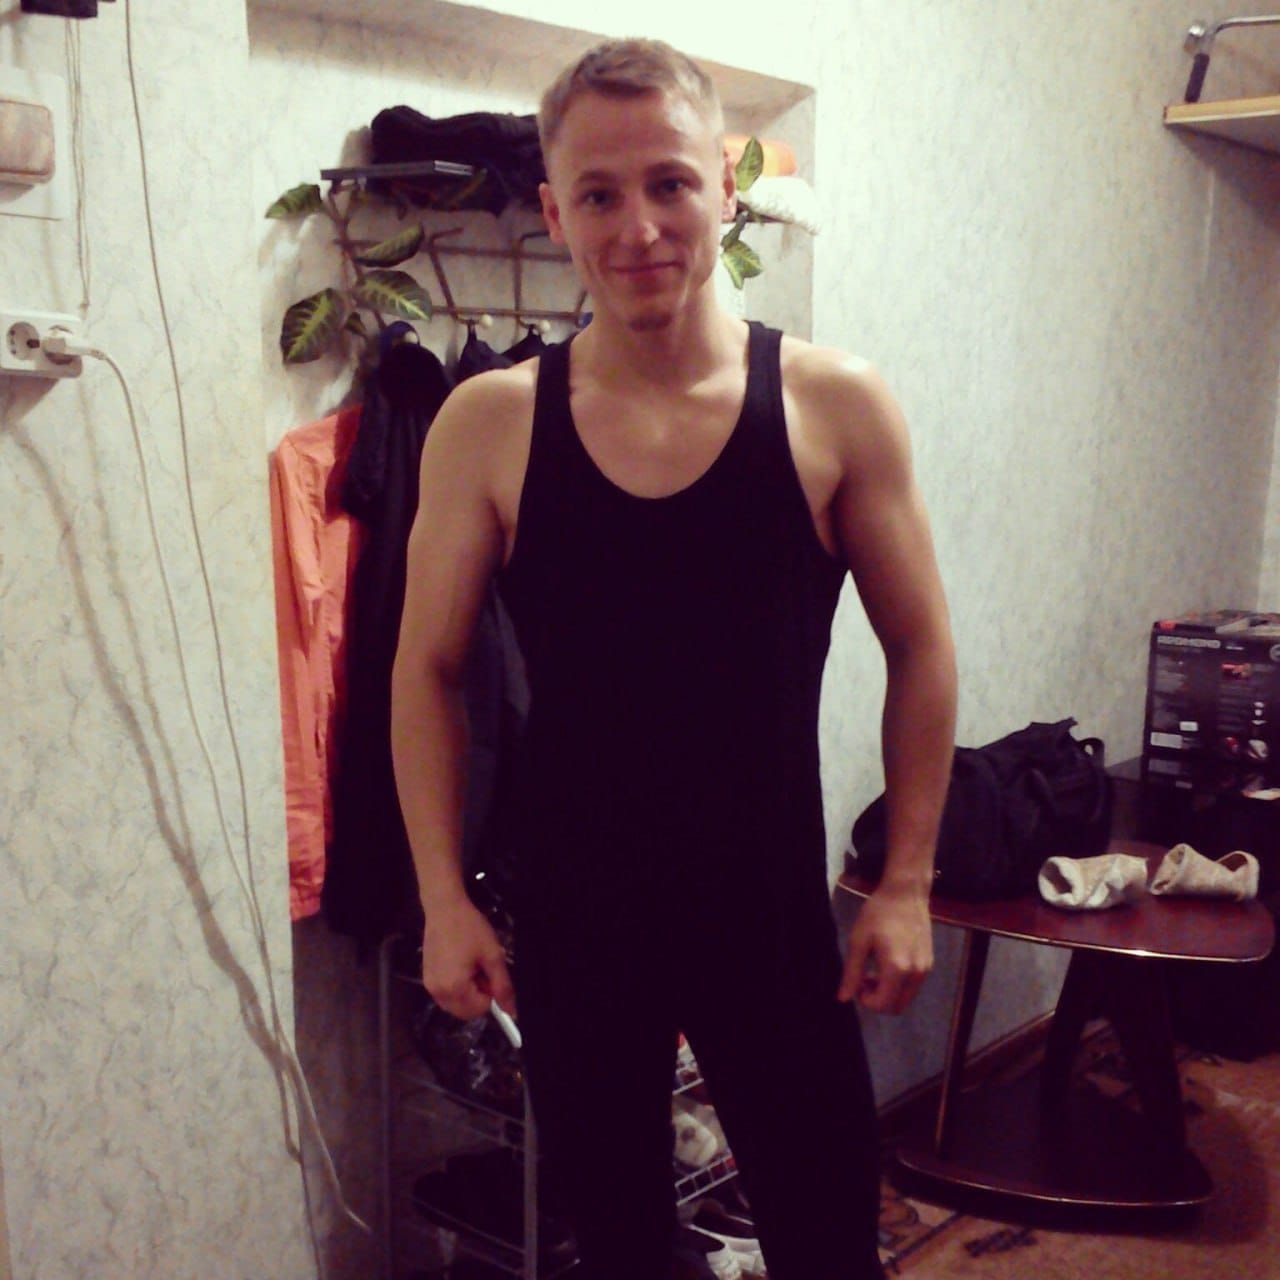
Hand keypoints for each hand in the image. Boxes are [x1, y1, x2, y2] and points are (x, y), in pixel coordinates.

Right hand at [421, 896, 515, 1020]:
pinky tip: (458, 965)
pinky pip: (445, 996)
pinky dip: (456, 988)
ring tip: (469, 966)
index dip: (490, 993)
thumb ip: (503, 986)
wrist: (444, 908)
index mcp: (454, 988)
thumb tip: (512, 1013)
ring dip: (467, 994)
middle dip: (478, 997)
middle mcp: (438, 993)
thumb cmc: (470, 929)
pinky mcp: (426, 978)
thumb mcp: (493, 955)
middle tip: (480, 970)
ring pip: (455, 1006)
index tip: (489, 972)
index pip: (480, 1009)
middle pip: (466, 1013)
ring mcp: (429, 987)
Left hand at [837, 884, 931, 1013]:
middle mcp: (915, 974)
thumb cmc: (878, 913)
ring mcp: (925, 969)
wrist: (906, 893)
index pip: (882, 1004)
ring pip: (905, 998)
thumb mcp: (858, 940)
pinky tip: (888, 963)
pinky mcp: (929, 963)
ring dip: (888, 992)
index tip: (857, 982)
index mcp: (897, 969)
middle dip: (878, 1000)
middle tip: (864, 978)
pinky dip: (899, 984)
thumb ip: (852, 972)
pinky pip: (912, 986)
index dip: (865, 1000)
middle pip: (896, 1007)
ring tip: (874, 970)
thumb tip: (843, 998)